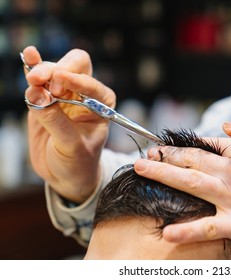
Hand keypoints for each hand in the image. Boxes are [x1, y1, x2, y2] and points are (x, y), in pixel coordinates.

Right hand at [23, 46, 114, 202]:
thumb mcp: (72, 146)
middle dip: (57, 70)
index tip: (60, 82)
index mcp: (102, 103)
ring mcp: (62, 93)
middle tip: (42, 82)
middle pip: (74, 66)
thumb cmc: (78, 161)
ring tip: (33, 84)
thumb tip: (37, 96)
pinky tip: (29, 55)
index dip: (76, 79)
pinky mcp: (43, 97)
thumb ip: (57, 122)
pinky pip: (38, 79)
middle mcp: (84, 94)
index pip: (91, 82)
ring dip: (41, 73)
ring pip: (52, 71)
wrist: (66, 173)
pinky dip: (33, 65)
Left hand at [134, 121, 230, 258]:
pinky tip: (168, 233)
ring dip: (162, 175)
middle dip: (164, 155)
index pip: (206, 143)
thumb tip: (226, 124)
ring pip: (190, 183)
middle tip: (145, 154)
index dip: (184, 143)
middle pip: (190, 159)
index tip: (167, 144)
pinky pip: (207, 227)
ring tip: (141, 170)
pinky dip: (187, 231)